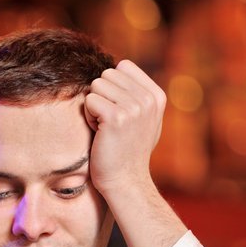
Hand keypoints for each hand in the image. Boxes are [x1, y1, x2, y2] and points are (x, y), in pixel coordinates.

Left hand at [84, 60, 184, 246]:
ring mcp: (135, 107)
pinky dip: (88, 116)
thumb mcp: (143, 118)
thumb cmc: (128, 150)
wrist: (124, 180)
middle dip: (102, 96)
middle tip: (110, 123)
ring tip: (105, 128)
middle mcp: (149, 99)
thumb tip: (120, 65)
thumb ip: (137, 92)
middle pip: (107, 74)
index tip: (119, 113)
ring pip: (96, 85)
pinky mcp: (116, 117)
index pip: (123, 67)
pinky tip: (100, 133)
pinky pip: (89, 100)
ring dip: (94, 107)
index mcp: (157, 95)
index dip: (113, 87)